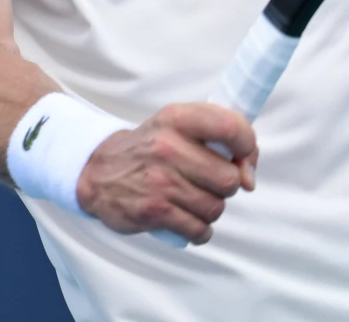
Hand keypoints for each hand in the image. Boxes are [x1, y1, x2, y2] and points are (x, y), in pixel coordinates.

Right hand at [76, 103, 257, 244]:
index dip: (248, 146)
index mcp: (178, 118)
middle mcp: (169, 147)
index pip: (230, 127)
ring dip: (212, 208)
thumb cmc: (149, 146)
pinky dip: (200, 230)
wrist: (99, 171)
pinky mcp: (154, 211)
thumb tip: (249, 176)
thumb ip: (217, 136)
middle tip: (211, 181)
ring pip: (216, 207)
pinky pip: (198, 229)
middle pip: (229, 178)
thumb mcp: (177, 123)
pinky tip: (188, 219)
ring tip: (195, 199)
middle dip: (227, 185)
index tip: (245, 158)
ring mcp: (161, 181)